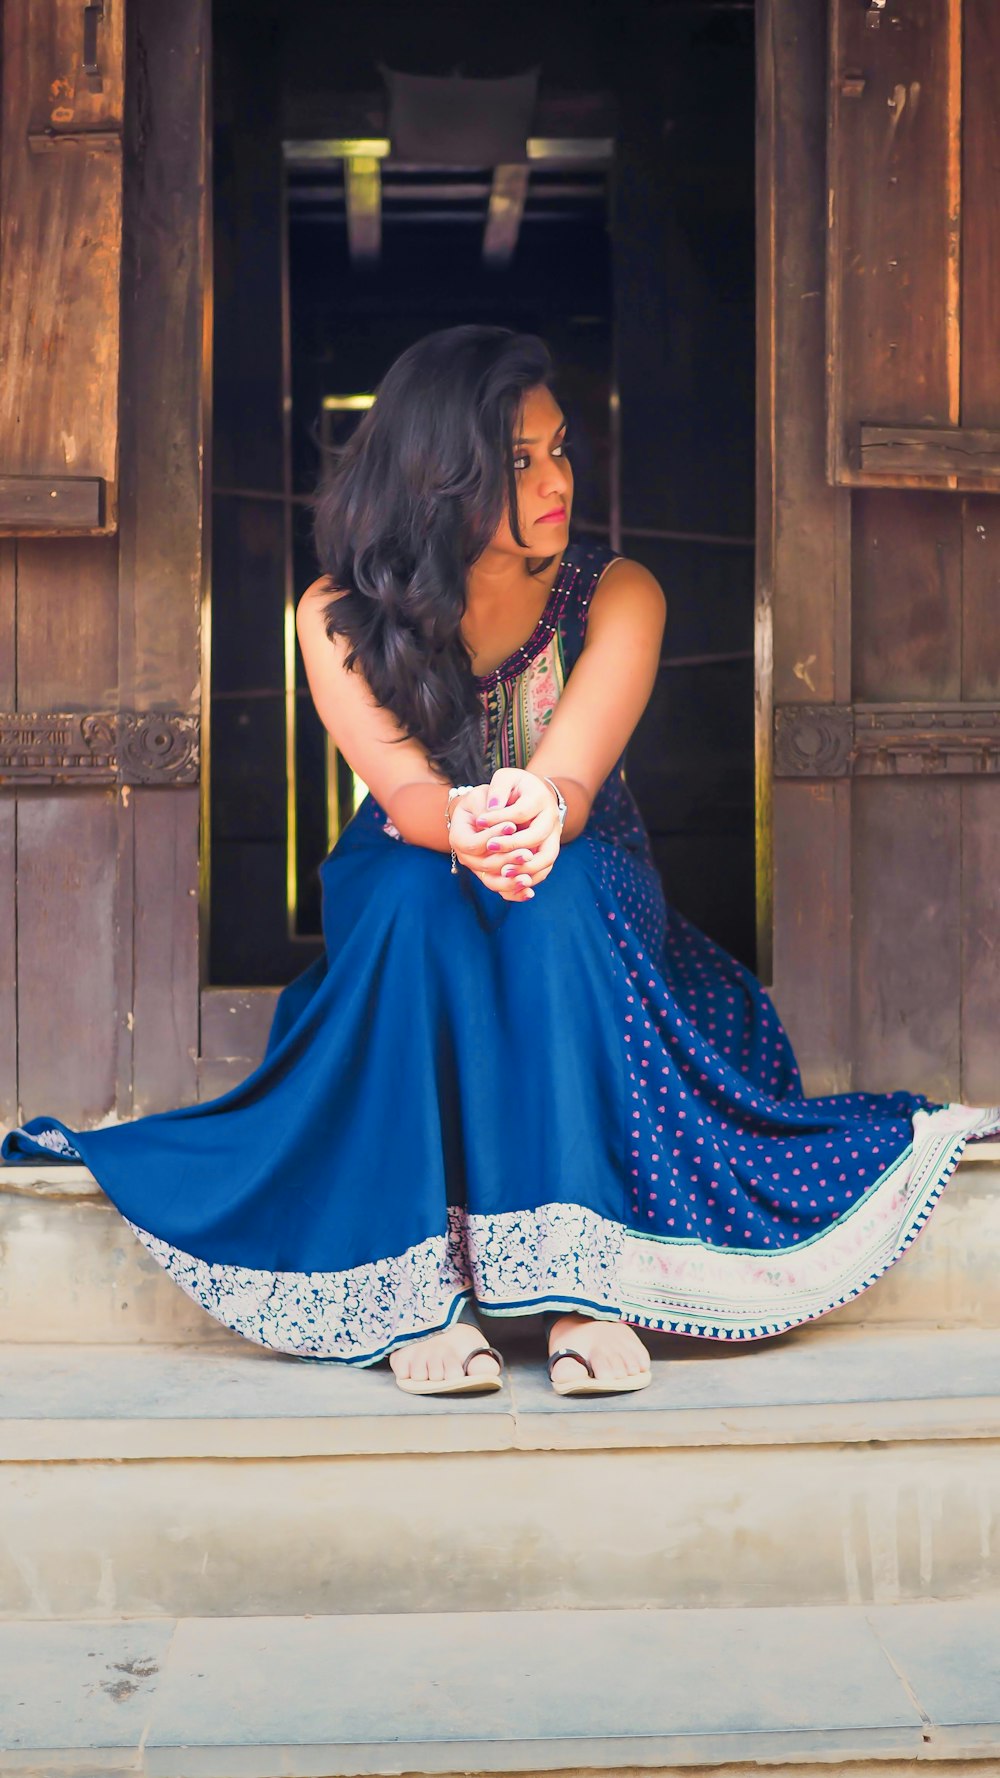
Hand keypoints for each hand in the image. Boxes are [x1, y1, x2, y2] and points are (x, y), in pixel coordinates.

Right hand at [448, 785, 537, 899]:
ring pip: (492, 881)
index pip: (474, 844)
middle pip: (485, 865)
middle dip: (507, 860)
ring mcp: (478, 868)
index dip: (492, 836)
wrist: (482, 812)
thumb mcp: (481, 797)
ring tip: (528, 877)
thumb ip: (487, 806)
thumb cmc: (482, 801)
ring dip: (511, 881)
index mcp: (458, 838)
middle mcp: (465, 857)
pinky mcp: (491, 875)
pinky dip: (514, 893)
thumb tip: (497, 812)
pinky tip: (529, 893)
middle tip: (527, 853)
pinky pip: (501, 889)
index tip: (512, 825)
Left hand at [471, 768, 562, 894]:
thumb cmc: (516, 786)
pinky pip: (544, 869)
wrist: (535, 796)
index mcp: (540, 798)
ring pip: (546, 858)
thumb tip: (491, 808)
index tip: (478, 821)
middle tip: (489, 847)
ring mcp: (554, 836)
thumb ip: (499, 789)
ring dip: (525, 867)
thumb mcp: (506, 778)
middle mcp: (552, 818)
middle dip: (512, 845)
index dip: (498, 818)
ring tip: (503, 872)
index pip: (520, 812)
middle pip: (537, 836)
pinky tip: (511, 881)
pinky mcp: (550, 850)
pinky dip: (530, 878)